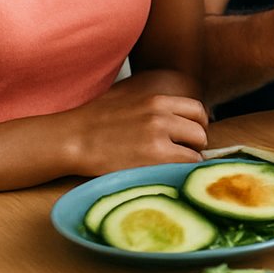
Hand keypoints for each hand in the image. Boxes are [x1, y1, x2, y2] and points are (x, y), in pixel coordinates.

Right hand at [59, 70, 208, 174]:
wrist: (72, 138)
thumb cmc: (93, 122)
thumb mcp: (126, 100)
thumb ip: (150, 106)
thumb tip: (170, 114)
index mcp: (157, 100)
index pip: (196, 109)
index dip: (196, 125)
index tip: (189, 136)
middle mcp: (162, 115)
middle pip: (201, 130)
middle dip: (195, 144)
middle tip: (183, 154)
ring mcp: (160, 135)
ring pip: (197, 149)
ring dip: (189, 159)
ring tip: (172, 165)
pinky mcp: (155, 156)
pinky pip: (186, 165)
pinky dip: (182, 171)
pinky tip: (167, 173)